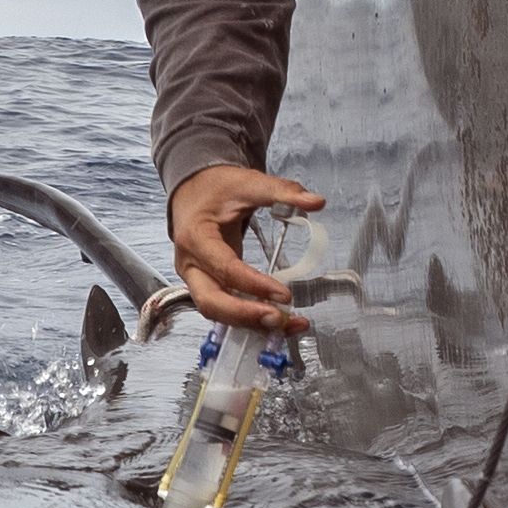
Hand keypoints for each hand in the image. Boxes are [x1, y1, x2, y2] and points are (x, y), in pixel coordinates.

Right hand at [169, 163, 324, 334]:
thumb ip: (282, 192)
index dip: (254, 285)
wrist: (194, 191)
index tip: (284, 294)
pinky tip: (280, 322)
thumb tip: (316, 202)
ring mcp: (197, 280)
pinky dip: (252, 320)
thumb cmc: (216, 189)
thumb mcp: (248, 183)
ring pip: (218, 313)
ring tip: (289, 324)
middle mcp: (191, 265)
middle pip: (211, 303)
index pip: (224, 269)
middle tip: (279, 319)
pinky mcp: (208, 287)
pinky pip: (227, 310)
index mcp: (196, 237)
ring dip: (252, 324)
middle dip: (245, 316)